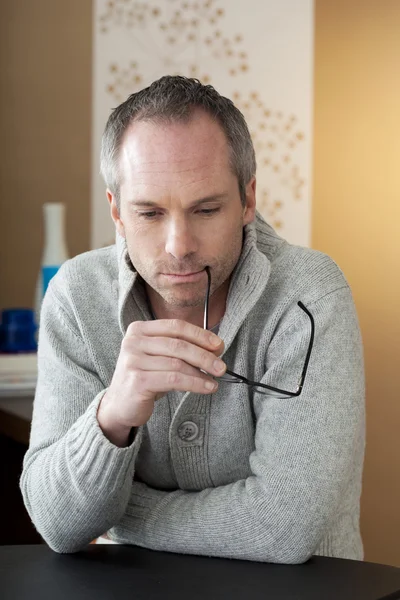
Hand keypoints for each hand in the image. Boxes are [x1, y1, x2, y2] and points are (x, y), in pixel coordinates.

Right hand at [97, 319, 224, 445]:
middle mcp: (133, 341)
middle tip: (221, 366)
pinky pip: (174, 379)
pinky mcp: (137, 381)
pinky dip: (195, 383)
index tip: (219, 345)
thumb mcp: (161, 357)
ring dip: (201, 372)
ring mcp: (133, 361)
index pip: (176, 326)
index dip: (200, 335)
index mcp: (139, 329)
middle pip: (178, 345)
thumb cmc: (145, 378)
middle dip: (204, 355)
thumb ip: (182, 348)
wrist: (120, 405)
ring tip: (214, 380)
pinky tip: (206, 388)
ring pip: (177, 363)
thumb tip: (216, 347)